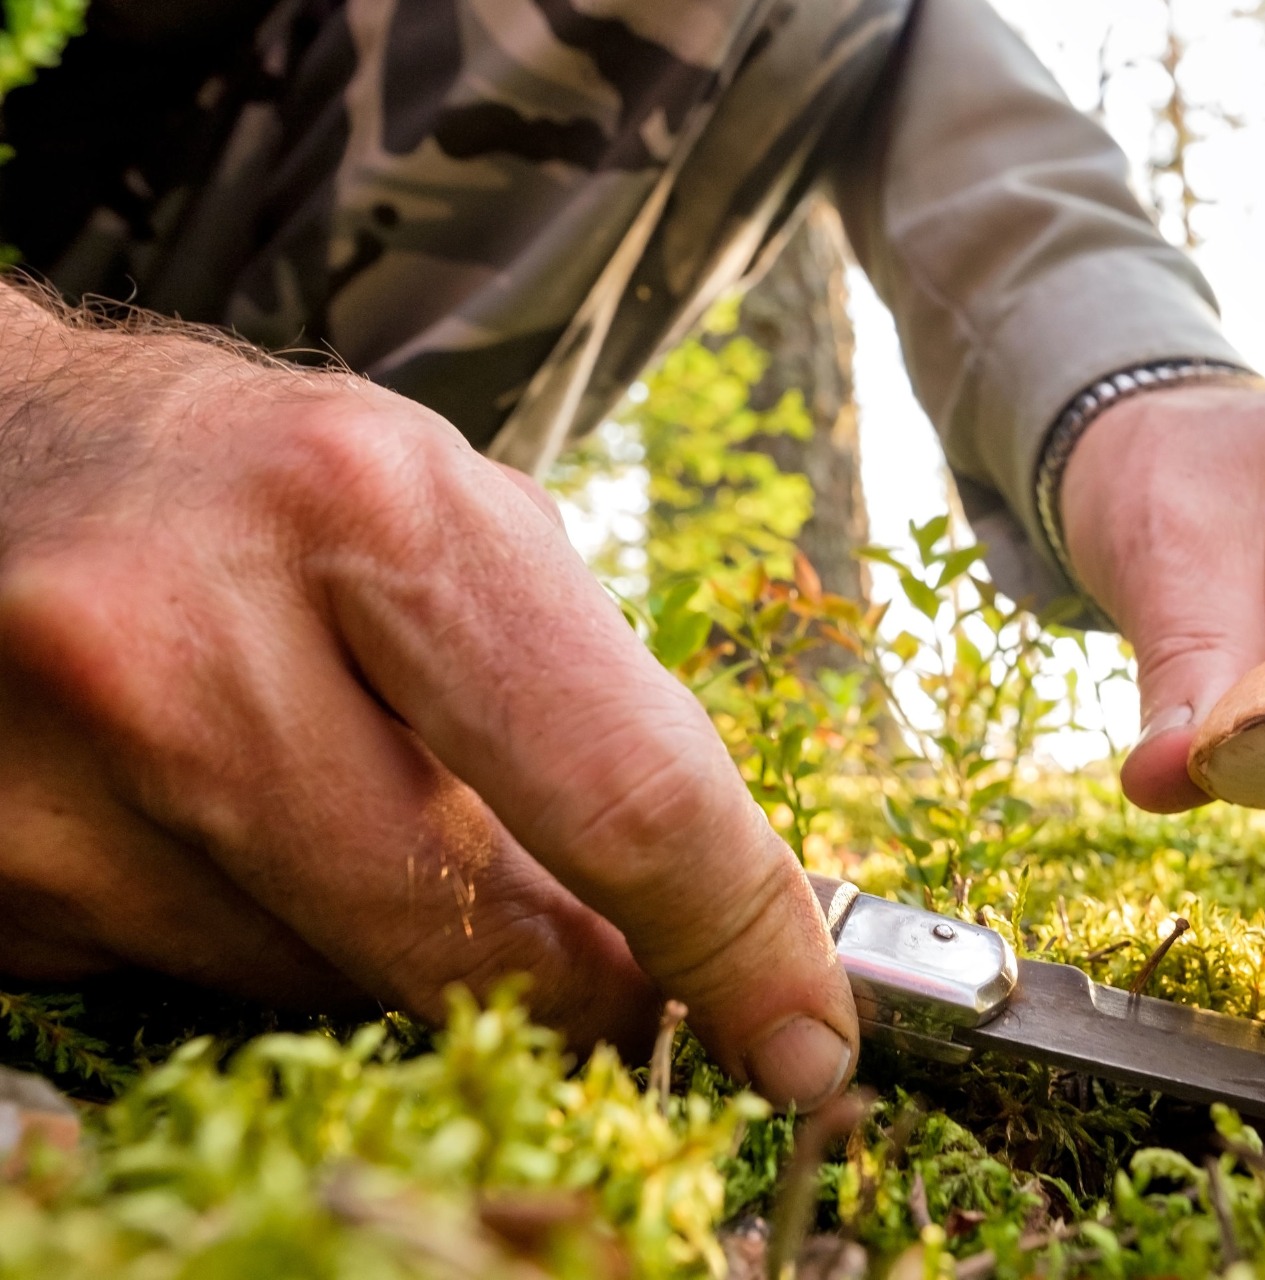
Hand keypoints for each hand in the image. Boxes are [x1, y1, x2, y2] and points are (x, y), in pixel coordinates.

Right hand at [0, 288, 855, 1108]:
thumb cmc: (245, 472)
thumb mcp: (444, 516)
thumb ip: (575, 707)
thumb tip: (685, 922)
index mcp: (364, 515)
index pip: (621, 794)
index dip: (737, 941)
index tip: (802, 1034)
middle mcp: (187, 650)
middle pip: (468, 945)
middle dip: (574, 989)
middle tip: (616, 974)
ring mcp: (56, 788)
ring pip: (329, 988)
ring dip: (396, 942)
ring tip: (349, 794)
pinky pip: (197, 985)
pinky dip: (267, 935)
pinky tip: (230, 815)